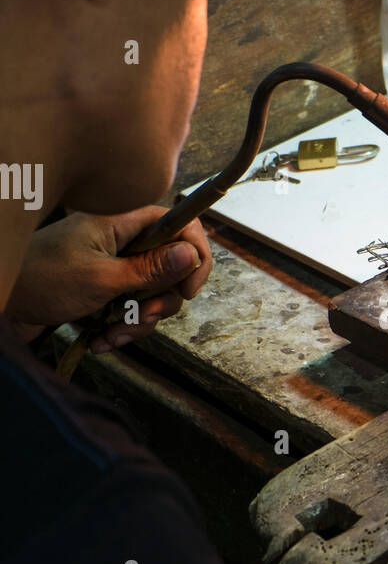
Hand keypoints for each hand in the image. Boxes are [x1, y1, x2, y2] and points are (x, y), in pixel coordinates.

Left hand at [7, 208, 212, 350]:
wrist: (1, 307)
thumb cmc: (40, 281)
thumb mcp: (101, 279)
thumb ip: (149, 269)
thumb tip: (190, 254)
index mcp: (120, 224)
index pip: (177, 224)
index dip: (192, 254)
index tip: (189, 288)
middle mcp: (120, 243)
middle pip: (169, 267)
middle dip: (161, 300)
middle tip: (143, 316)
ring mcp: (111, 268)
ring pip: (150, 295)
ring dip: (138, 321)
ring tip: (113, 334)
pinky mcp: (102, 291)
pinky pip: (129, 310)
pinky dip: (121, 329)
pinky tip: (101, 339)